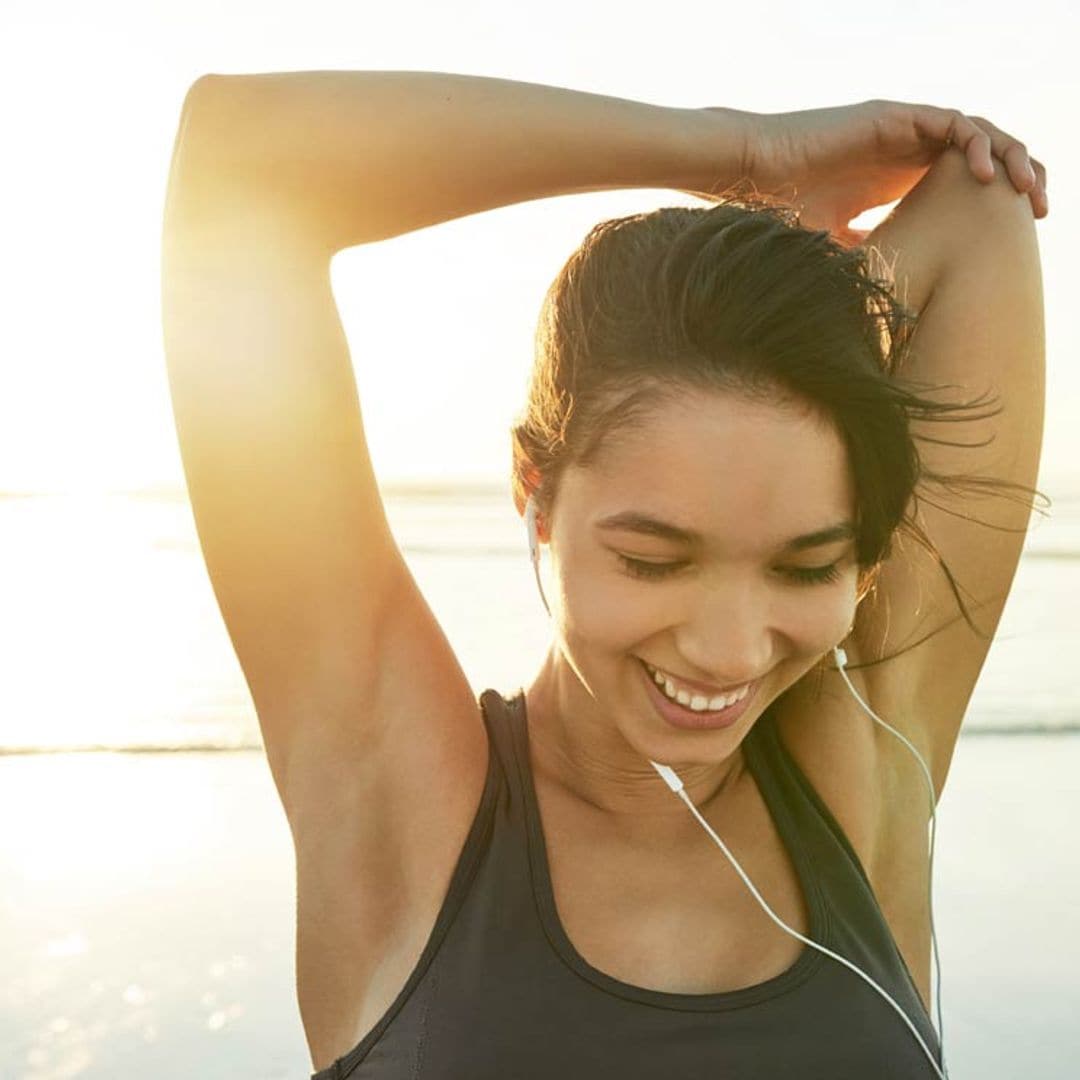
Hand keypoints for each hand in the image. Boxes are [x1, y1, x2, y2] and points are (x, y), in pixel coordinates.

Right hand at [712, 100, 1047, 246]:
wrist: (758, 177)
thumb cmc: (788, 212)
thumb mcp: (838, 246)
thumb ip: (865, 259)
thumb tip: (876, 302)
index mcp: (904, 179)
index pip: (969, 181)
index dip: (1000, 202)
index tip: (1023, 230)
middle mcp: (910, 151)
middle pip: (985, 154)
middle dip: (1021, 177)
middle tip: (1041, 209)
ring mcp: (905, 130)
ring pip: (978, 132)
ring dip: (1010, 155)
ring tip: (1025, 187)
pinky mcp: (895, 116)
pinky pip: (951, 120)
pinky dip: (975, 140)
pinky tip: (985, 171)